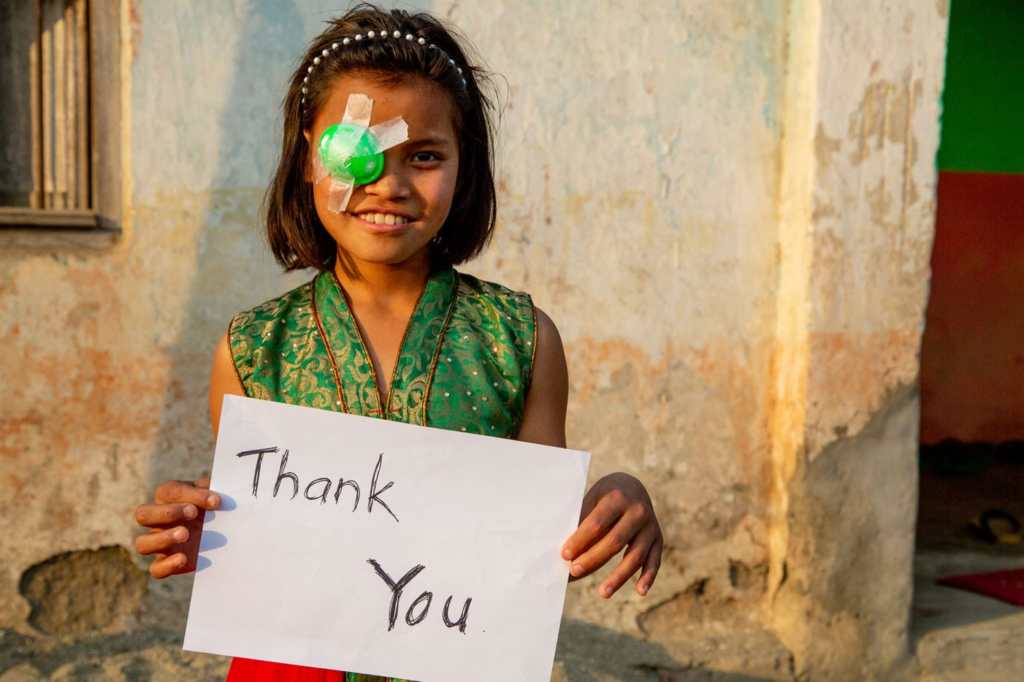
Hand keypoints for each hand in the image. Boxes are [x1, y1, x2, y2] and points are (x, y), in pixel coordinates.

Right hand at [134, 478, 220, 578]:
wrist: (223, 531)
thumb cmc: (215, 506)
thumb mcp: (215, 495)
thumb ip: (213, 494)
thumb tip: (216, 500)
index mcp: (167, 497)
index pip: (167, 492)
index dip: (190, 495)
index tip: (215, 501)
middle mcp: (157, 520)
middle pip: (143, 515)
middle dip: (167, 513)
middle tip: (193, 513)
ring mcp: (159, 543)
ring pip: (142, 544)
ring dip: (162, 539)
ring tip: (186, 535)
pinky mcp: (167, 563)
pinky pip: (155, 569)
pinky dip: (167, 565)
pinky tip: (183, 558)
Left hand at [561, 473, 661, 597]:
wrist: (631, 486)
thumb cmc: (603, 497)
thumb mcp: (592, 500)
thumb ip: (583, 523)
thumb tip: (566, 556)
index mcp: (617, 497)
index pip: (596, 523)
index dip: (580, 540)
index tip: (564, 555)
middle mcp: (638, 511)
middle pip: (615, 541)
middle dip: (593, 559)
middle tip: (574, 571)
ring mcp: (651, 526)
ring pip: (636, 556)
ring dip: (619, 576)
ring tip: (603, 593)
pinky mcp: (658, 538)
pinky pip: (654, 560)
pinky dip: (648, 576)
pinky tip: (640, 591)